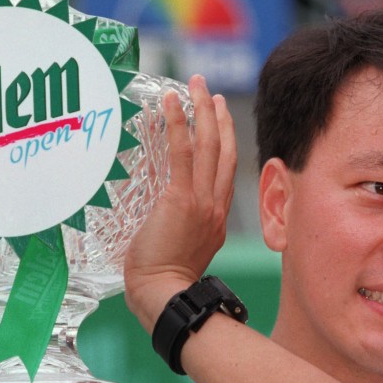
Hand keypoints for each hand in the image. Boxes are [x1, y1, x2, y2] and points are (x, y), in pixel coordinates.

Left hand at [124, 75, 236, 331]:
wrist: (165, 296)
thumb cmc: (163, 284)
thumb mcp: (179, 251)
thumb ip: (176, 230)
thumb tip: (159, 217)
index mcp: (215, 219)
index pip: (223, 172)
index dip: (223, 142)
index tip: (218, 120)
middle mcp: (215, 206)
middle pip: (224, 151)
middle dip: (217, 118)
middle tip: (209, 92)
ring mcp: (202, 202)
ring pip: (209, 146)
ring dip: (202, 111)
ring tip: (195, 86)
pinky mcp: (182, 200)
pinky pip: (182, 153)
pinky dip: (177, 125)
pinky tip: (170, 102)